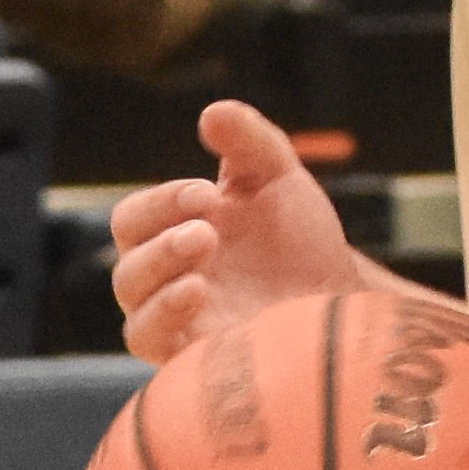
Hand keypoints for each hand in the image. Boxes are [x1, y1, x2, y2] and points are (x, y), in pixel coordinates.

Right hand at [109, 96, 362, 364]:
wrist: (342, 295)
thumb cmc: (299, 239)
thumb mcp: (278, 177)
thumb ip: (248, 142)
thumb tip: (212, 112)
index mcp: (173, 234)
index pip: (134, 218)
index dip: (161, 202)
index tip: (206, 194)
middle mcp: (167, 280)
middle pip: (126, 262)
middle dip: (160, 235)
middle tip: (207, 226)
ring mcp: (181, 322)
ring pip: (133, 306)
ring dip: (159, 271)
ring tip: (202, 247)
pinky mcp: (197, 357)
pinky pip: (153, 344)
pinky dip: (164, 317)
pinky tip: (199, 293)